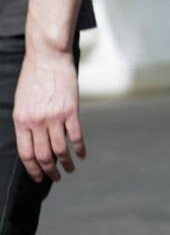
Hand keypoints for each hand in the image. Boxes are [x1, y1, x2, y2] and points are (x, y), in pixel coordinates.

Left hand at [14, 47, 84, 183]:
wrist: (47, 56)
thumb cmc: (33, 77)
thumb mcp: (22, 101)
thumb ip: (27, 122)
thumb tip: (34, 142)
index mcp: (21, 120)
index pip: (26, 153)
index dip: (32, 169)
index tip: (38, 177)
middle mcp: (36, 121)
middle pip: (43, 156)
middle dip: (49, 171)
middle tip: (55, 177)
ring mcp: (54, 117)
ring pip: (60, 150)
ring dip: (66, 164)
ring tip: (70, 169)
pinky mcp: (71, 111)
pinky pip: (76, 137)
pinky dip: (80, 150)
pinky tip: (82, 155)